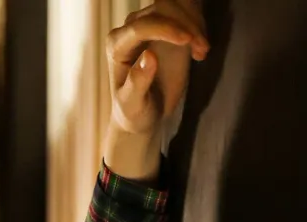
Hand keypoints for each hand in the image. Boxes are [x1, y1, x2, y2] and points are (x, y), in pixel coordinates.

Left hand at [107, 1, 210, 137]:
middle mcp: (129, 29)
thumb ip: (137, 83)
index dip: (166, 29)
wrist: (143, 113)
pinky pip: (183, 10)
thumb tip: (149, 56)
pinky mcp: (164, 25)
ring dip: (194, 21)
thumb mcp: (133, 106)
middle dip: (186, 24)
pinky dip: (197, 22)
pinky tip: (200, 48)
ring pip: (174, 5)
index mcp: (117, 45)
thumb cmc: (134, 112)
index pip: (141, 26)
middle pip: (161, 8)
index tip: (188, 41)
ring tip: (203, 50)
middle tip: (203, 49)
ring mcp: (148, 23)